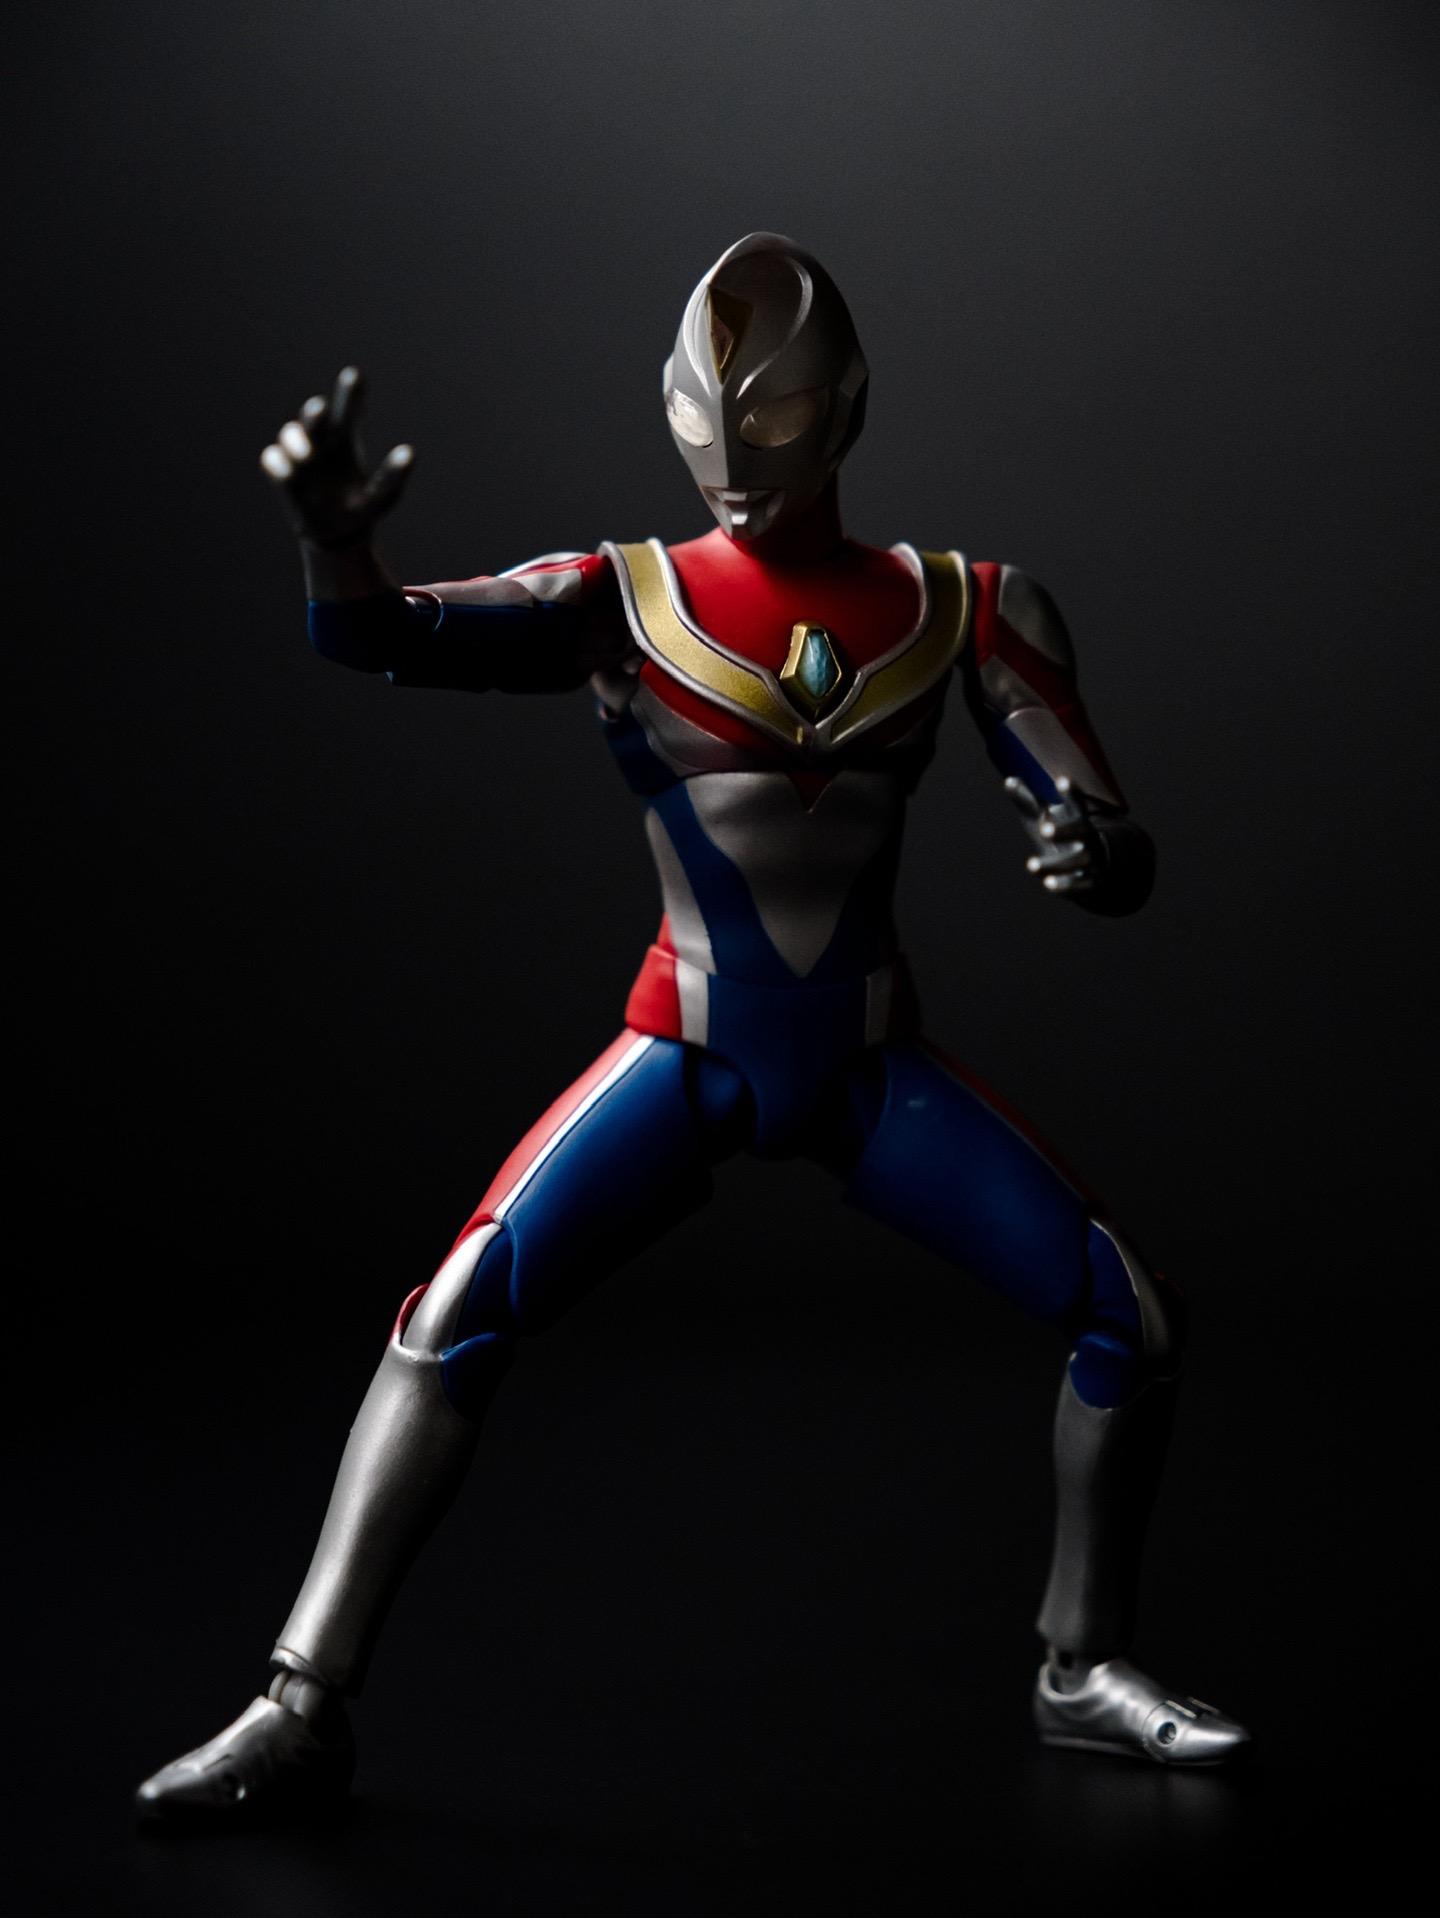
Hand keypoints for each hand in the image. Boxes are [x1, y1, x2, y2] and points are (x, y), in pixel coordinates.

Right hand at [260, 367, 413, 548]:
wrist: (336, 534)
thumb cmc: (362, 508)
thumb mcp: (383, 497)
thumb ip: (392, 476)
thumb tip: (409, 451)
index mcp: (345, 439)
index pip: (347, 409)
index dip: (349, 392)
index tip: (353, 375)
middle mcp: (320, 440)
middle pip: (315, 416)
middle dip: (315, 412)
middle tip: (320, 409)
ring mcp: (298, 455)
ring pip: (291, 434)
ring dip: (296, 439)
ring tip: (307, 454)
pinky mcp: (282, 473)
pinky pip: (273, 460)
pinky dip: (278, 462)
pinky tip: (286, 469)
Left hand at [1004, 774, 1103, 896]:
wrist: (1102, 868)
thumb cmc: (1065, 837)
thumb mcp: (1046, 819)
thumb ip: (1029, 801)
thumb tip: (1008, 780)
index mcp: (1079, 820)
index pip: (1077, 804)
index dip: (1071, 793)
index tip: (1061, 780)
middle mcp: (1089, 839)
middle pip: (1081, 832)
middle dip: (1064, 830)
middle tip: (1044, 829)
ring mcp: (1092, 861)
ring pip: (1077, 861)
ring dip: (1054, 864)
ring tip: (1030, 865)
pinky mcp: (1091, 883)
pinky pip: (1079, 885)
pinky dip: (1065, 885)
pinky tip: (1048, 884)